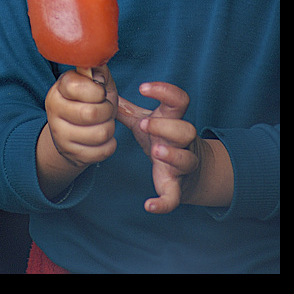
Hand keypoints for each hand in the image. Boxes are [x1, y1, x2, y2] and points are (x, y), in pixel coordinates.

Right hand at [45, 65, 117, 168]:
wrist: (75, 133)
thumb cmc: (89, 102)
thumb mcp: (95, 82)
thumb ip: (98, 69)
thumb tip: (98, 65)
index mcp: (58, 90)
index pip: (80, 87)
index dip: (98, 91)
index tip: (99, 93)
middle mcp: (54, 111)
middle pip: (92, 113)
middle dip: (107, 111)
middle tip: (105, 109)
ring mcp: (60, 135)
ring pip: (100, 134)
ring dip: (109, 128)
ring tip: (103, 123)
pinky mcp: (71, 154)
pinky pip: (102, 151)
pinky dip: (109, 145)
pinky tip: (103, 139)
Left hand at [117, 82, 201, 213]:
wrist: (190, 170)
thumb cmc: (162, 137)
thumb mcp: (145, 120)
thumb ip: (127, 108)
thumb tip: (104, 92)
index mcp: (174, 120)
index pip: (179, 100)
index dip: (165, 91)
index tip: (143, 87)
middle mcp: (182, 141)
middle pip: (186, 130)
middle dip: (167, 126)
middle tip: (143, 124)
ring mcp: (182, 164)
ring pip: (187, 159)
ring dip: (173, 155)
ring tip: (155, 151)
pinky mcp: (176, 187)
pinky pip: (174, 197)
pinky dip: (163, 203)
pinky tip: (148, 205)